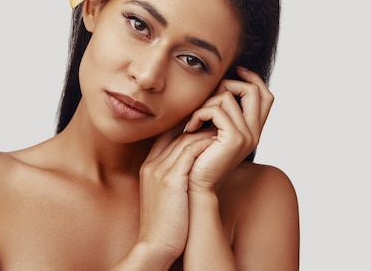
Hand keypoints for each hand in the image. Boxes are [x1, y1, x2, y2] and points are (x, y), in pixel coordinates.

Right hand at [136, 127, 215, 259]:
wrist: (155, 248)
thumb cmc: (166, 226)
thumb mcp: (167, 197)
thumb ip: (176, 179)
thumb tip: (195, 171)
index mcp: (148, 167)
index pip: (165, 135)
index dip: (184, 126)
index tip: (203, 124)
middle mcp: (151, 165)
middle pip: (175, 133)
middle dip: (197, 124)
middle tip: (218, 122)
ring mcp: (158, 171)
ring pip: (184, 139)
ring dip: (205, 132)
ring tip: (223, 130)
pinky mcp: (170, 180)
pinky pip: (189, 151)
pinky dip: (205, 143)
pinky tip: (219, 142)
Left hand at [184, 67, 273, 192]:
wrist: (195, 188)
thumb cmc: (197, 160)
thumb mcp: (211, 132)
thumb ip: (219, 112)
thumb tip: (217, 86)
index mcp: (253, 130)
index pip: (265, 95)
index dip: (253, 78)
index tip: (236, 71)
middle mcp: (255, 132)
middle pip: (253, 90)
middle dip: (228, 85)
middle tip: (207, 99)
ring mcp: (248, 135)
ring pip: (228, 96)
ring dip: (205, 104)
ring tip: (192, 121)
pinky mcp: (235, 138)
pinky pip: (217, 109)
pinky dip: (199, 113)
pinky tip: (189, 128)